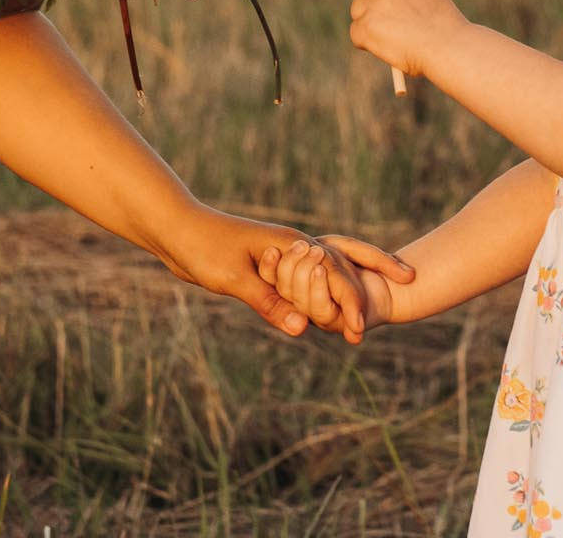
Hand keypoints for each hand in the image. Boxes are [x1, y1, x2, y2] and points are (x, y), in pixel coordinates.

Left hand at [160, 208, 410, 339]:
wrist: (175, 228)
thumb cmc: (201, 248)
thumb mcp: (233, 278)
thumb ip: (268, 302)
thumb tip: (302, 329)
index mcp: (291, 245)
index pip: (335, 274)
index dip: (350, 303)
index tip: (360, 332)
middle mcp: (293, 246)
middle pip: (342, 266)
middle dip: (366, 287)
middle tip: (387, 310)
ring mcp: (283, 254)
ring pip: (326, 272)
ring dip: (347, 289)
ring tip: (369, 309)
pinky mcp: (268, 265)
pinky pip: (304, 282)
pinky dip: (320, 294)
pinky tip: (323, 309)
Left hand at [349, 0, 467, 83]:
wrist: (447, 47)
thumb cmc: (444, 28)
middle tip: (384, 17)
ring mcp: (373, 3)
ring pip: (358, 10)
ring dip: (369, 23)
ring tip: (396, 37)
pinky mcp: (365, 25)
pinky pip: (356, 34)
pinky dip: (368, 43)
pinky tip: (390, 48)